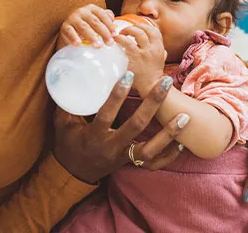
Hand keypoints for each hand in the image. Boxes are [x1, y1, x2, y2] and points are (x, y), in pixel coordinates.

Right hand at [53, 73, 188, 183]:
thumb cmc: (69, 144)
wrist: (74, 173)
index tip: (128, 74)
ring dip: (169, 133)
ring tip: (184, 116)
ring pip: (150, 149)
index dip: (117, 95)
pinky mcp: (131, 163)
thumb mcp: (63, 124)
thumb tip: (67, 75)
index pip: (107, 113)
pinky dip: (169, 155)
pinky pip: (154, 164)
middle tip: (165, 82)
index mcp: (94, 135)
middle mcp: (112, 147)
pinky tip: (183, 143)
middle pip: (136, 125)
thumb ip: (67, 103)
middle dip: (152, 103)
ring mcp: (123, 157)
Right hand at [59, 4, 115, 47]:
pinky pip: (70, 32)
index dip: (110, 25)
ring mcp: (73, 18)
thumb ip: (106, 19)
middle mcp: (82, 11)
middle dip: (104, 33)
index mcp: (92, 8)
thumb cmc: (87, 25)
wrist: (69, 29)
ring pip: (84, 27)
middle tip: (109, 43)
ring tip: (98, 45)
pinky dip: (74, 38)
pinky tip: (78, 44)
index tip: (115, 36)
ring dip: (92, 36)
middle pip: (95, 22)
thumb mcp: (96, 20)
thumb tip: (113, 22)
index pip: (103, 15)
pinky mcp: (65, 26)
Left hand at [115, 24, 165, 97]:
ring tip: (120, 34)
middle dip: (134, 26)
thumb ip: (159, 52)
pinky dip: (120, 38)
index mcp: (160, 48)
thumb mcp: (160, 60)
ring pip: (138, 33)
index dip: (145, 26)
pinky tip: (116, 40)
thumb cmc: (153, 74)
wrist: (151, 87)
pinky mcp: (134, 57)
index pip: (155, 31)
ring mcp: (144, 53)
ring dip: (128, 30)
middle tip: (126, 30)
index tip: (137, 27)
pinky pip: (127, 43)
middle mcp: (153, 48)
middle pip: (145, 29)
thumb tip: (157, 46)